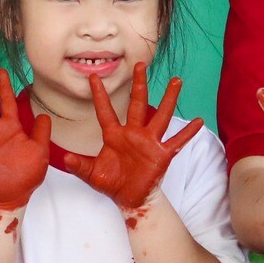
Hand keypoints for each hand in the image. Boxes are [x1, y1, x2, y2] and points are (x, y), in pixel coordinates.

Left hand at [63, 61, 202, 213]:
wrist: (130, 198)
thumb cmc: (112, 183)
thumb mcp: (92, 175)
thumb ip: (79, 166)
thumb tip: (65, 159)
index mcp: (114, 136)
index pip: (105, 111)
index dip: (99, 95)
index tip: (93, 77)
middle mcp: (133, 134)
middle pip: (137, 104)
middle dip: (139, 84)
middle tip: (140, 64)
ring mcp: (149, 142)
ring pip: (160, 115)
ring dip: (168, 99)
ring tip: (176, 81)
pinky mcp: (162, 154)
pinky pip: (177, 141)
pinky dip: (187, 132)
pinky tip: (198, 121)